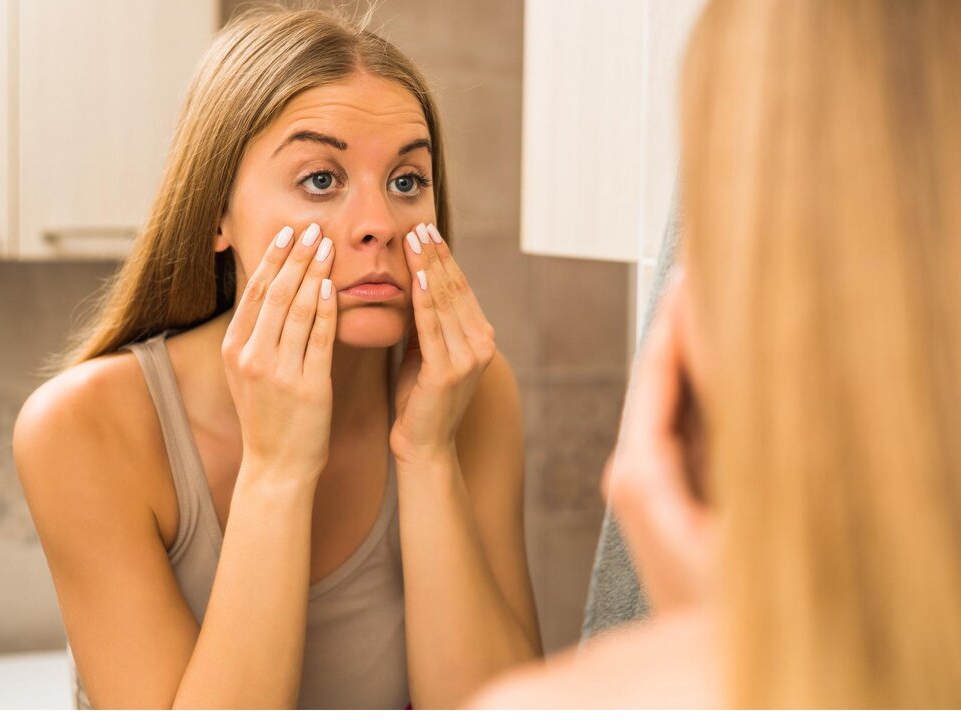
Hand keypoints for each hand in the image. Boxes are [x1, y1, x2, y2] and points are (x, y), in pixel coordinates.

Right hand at [222, 223, 337, 483]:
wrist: (278, 466)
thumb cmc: (269, 417)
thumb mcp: (249, 372)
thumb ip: (257, 334)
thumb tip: (272, 289)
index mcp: (235, 350)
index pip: (255, 292)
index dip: (273, 258)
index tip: (290, 231)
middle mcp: (252, 357)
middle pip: (276, 293)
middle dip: (296, 256)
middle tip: (314, 227)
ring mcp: (278, 372)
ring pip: (297, 310)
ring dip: (314, 272)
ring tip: (329, 245)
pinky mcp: (307, 387)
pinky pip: (319, 339)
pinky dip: (326, 310)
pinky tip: (334, 286)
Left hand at [390, 223, 495, 463]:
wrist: (424, 447)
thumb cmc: (419, 400)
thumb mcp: (425, 352)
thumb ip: (427, 322)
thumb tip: (414, 283)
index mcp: (479, 337)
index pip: (459, 288)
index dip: (443, 258)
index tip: (426, 231)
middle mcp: (481, 344)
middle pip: (454, 289)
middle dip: (435, 255)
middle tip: (419, 224)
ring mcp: (468, 358)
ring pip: (444, 302)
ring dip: (427, 267)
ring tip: (414, 240)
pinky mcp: (448, 371)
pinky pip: (431, 327)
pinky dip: (423, 300)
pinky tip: (415, 277)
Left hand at [602, 271, 716, 612]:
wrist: (707, 664)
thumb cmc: (716, 601)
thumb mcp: (724, 506)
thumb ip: (723, 430)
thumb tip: (713, 357)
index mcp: (641, 472)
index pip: (657, 373)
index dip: (675, 318)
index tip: (689, 268)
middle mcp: (640, 471)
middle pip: (665, 377)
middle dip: (686, 322)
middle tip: (705, 264)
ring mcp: (659, 481)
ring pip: (683, 397)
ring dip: (700, 347)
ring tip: (716, 292)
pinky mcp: (679, 493)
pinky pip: (694, 425)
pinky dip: (711, 385)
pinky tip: (728, 354)